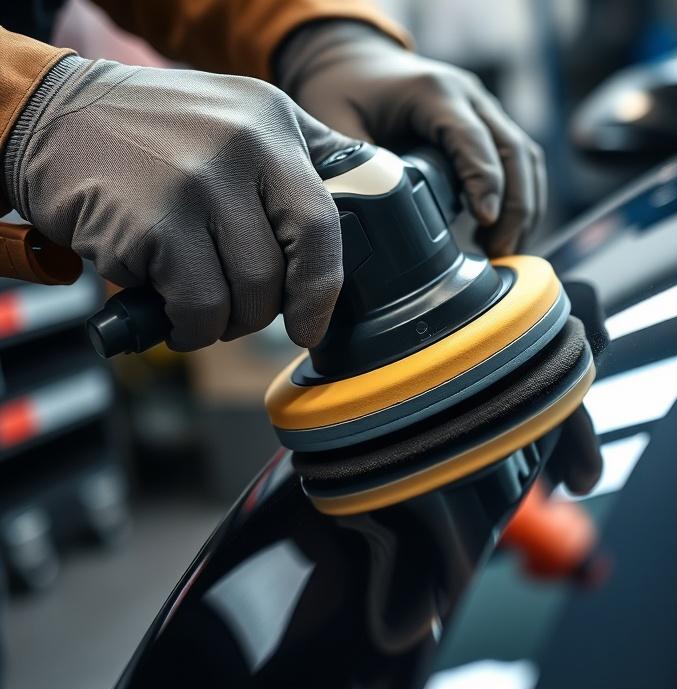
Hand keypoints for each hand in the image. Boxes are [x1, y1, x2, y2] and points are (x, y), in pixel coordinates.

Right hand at [3, 56, 356, 349]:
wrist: (53, 116)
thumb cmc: (156, 133)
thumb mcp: (241, 117)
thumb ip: (299, 155)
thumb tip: (366, 199)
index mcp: (272, 124)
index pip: (322, 224)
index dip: (322, 287)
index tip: (313, 322)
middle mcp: (240, 148)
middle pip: (281, 272)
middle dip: (263, 311)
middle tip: (239, 310)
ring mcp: (195, 185)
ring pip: (244, 296)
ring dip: (223, 322)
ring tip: (198, 304)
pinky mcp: (152, 225)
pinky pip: (197, 307)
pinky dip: (188, 326)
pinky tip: (168, 310)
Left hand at [277, 22, 545, 256]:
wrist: (355, 59)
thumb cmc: (342, 88)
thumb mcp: (333, 122)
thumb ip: (353, 165)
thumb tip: (371, 218)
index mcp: (434, 91)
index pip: (474, 139)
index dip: (485, 181)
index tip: (484, 221)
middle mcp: (469, 95)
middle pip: (514, 151)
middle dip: (514, 207)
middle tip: (499, 252)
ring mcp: (484, 108)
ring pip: (526, 158)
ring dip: (523, 207)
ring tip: (502, 251)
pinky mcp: (488, 124)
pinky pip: (520, 161)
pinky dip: (519, 197)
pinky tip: (500, 232)